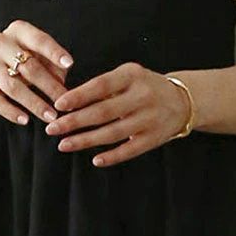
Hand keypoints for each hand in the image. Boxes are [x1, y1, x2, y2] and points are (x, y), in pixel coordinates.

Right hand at [0, 22, 74, 127]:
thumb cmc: (12, 61)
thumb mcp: (30, 55)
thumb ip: (49, 64)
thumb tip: (62, 81)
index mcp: (17, 31)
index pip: (39, 40)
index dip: (54, 52)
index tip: (69, 64)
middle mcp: (0, 43)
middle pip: (30, 67)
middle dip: (50, 87)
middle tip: (65, 103)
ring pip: (14, 86)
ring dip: (35, 103)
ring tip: (50, 116)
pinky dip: (12, 112)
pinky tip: (25, 120)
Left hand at [45, 62, 193, 165]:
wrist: (183, 100)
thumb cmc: (145, 87)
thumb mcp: (128, 76)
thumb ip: (104, 86)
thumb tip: (69, 101)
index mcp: (132, 75)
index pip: (100, 86)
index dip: (78, 97)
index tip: (58, 105)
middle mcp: (141, 96)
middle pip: (102, 112)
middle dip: (74, 122)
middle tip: (52, 129)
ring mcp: (148, 119)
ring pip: (112, 133)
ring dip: (85, 140)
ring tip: (64, 144)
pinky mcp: (153, 138)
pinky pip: (129, 150)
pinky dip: (112, 156)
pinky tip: (95, 159)